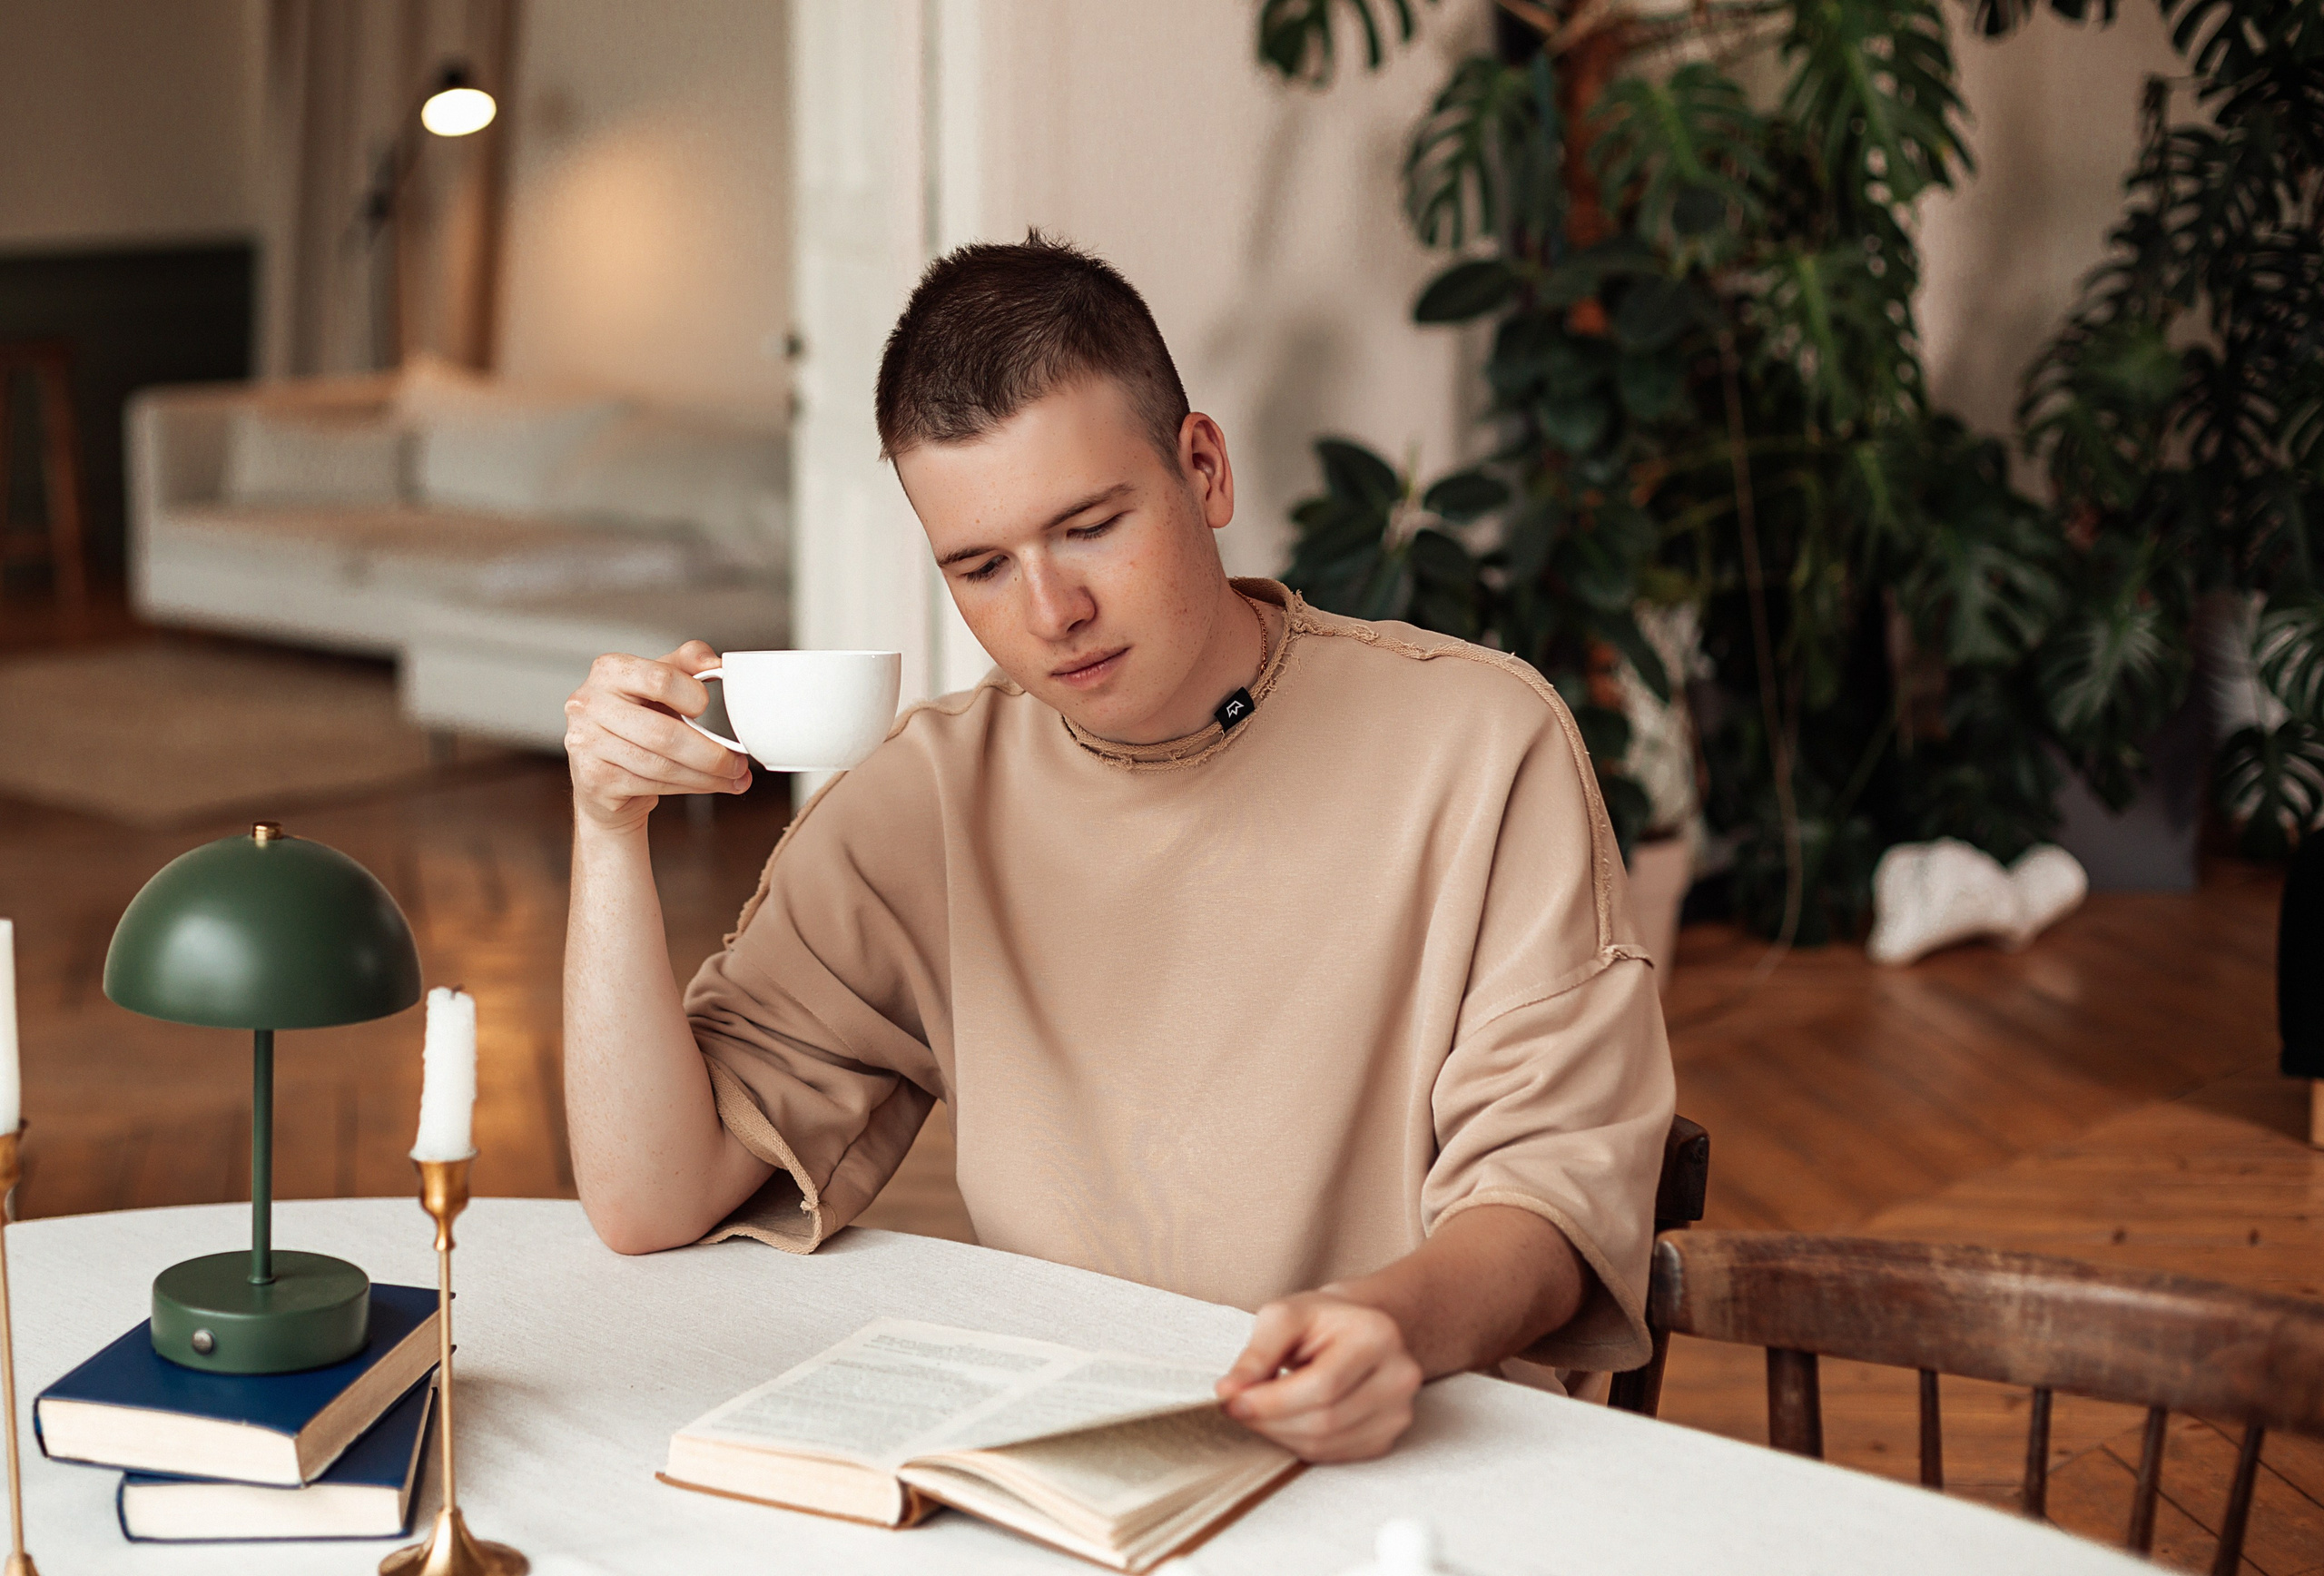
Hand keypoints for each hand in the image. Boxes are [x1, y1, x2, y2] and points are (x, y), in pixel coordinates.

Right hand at [564, 641, 750, 833]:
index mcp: (610, 671)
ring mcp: (587, 743)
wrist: (600, 767)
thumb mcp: (657, 683)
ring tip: (732, 778)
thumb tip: (717, 663)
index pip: (659, 679)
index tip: (710, 708)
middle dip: (710, 754)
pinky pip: (651, 785)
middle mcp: (590, 704)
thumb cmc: (635, 718)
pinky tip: (707, 785)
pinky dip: (688, 788)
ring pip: (660, 766)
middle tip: (737, 762)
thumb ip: (686, 665)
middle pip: (663, 733)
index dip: (693, 695)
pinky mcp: (593, 778)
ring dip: (705, 777)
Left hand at [1214, 1291, 1422, 1461]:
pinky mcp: (1387, 1435)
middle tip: (1238, 1410)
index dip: (1273, 1400)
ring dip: (1282, 1436)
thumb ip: (1257, 1353)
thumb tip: (1229, 1391)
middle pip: (1326, 1419)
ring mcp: (1398, 1411)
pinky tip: (1286, 1423)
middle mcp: (1399, 1375)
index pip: (1323, 1384)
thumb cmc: (1320, 1320)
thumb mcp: (1284, 1317)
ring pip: (1328, 1443)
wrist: (1355, 1330)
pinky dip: (1301, 1444)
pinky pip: (1335, 1454)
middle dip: (1272, 1421)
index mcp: (1378, 1335)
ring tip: (1260, 1414)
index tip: (1233, 1401)